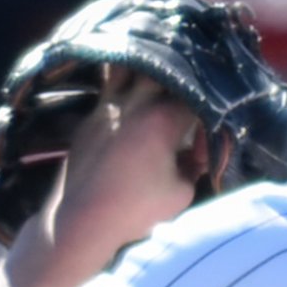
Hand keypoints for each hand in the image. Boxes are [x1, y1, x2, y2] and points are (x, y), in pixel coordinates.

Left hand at [10, 72, 206, 286]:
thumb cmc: (134, 209)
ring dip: (143, 72)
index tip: (202, 140)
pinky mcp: (89, 118)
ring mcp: (107, 106)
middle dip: (177, 80)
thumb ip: (194, 168)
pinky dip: (121, 89)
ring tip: (153, 82)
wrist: (81, 219)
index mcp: (162, 119)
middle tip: (183, 97)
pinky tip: (128, 102)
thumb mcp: (180, 194)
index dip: (205, 115)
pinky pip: (107, 89)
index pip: (195, 98)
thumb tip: (195, 156)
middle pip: (161, 69)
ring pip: (127, 67)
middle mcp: (134, 103)